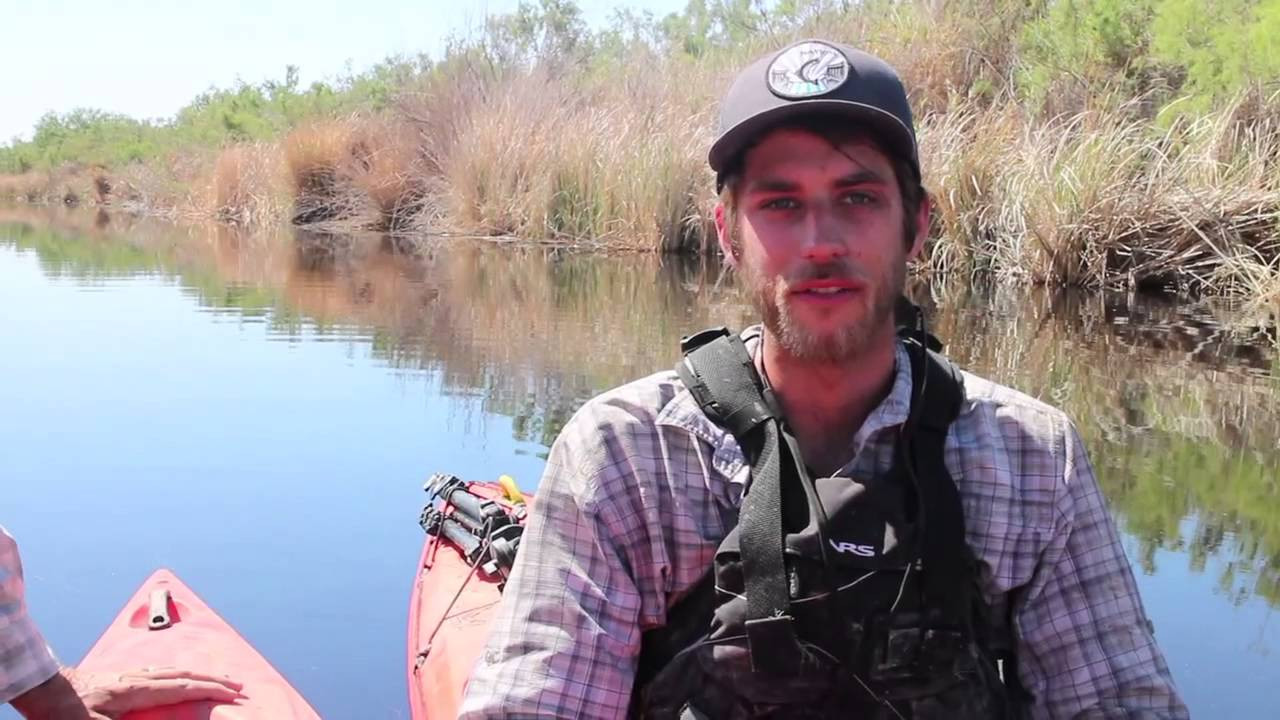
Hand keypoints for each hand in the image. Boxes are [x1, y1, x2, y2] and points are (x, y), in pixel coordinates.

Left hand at [71, 667, 243, 718]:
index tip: (234, 692)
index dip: (211, 689)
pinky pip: (159, 672)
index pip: (184, 688)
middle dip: (213, 679)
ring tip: (215, 679)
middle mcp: (138, 679)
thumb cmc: (66, 712)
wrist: (42, 687)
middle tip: (237, 684)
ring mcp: (129, 675)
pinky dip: (178, 674)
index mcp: (138, 690)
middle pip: (185, 675)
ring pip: (173, 671)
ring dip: (198, 675)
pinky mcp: (120, 678)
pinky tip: (175, 677)